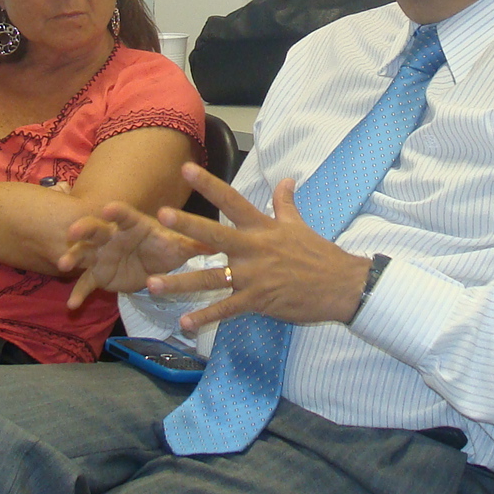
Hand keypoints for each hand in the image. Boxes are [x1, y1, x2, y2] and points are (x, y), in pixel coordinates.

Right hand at [60, 201, 210, 308]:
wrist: (150, 264)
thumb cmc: (163, 247)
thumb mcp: (179, 246)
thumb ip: (193, 244)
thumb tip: (217, 243)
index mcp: (133, 225)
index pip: (124, 215)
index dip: (116, 212)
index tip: (107, 209)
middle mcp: (113, 236)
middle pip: (96, 229)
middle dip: (85, 229)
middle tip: (74, 231)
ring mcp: (102, 255)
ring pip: (84, 253)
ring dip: (73, 256)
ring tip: (63, 264)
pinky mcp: (98, 275)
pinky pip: (87, 284)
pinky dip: (79, 292)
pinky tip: (72, 305)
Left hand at [142, 164, 372, 332]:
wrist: (341, 285)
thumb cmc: (319, 255)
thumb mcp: (299, 225)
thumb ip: (285, 203)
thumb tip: (286, 179)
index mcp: (262, 228)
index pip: (232, 201)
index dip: (209, 184)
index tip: (186, 169)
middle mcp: (253, 249)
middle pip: (215, 234)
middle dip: (188, 225)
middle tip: (161, 215)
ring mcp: (253, 276)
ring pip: (211, 277)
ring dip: (181, 282)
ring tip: (153, 284)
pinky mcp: (257, 301)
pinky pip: (227, 309)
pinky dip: (206, 317)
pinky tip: (185, 323)